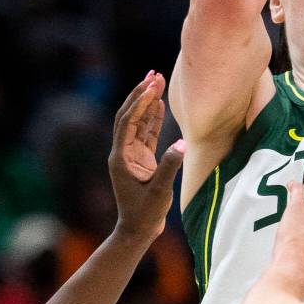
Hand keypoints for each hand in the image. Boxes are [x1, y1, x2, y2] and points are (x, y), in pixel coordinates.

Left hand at [108, 72, 185, 242]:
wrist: (138, 229)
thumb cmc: (145, 212)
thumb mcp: (160, 191)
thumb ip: (170, 165)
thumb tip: (183, 143)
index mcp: (121, 157)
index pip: (128, 122)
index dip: (140, 103)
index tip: (153, 86)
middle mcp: (123, 151)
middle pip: (129, 115)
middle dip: (140, 94)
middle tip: (153, 74)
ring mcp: (131, 154)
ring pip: (138, 121)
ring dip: (147, 102)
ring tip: (158, 81)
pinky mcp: (141, 159)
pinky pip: (146, 133)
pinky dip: (153, 118)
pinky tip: (160, 104)